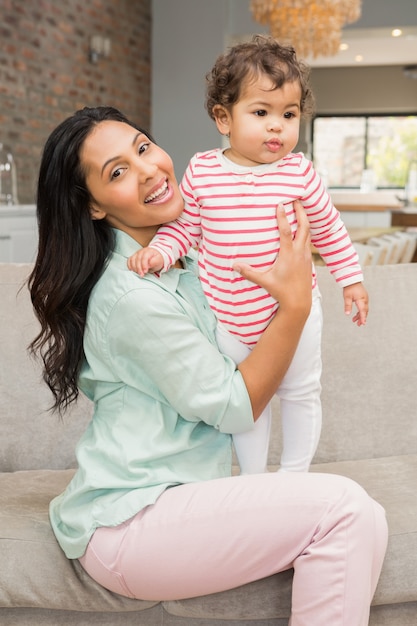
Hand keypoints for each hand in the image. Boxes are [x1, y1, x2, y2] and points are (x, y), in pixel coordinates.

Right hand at [128, 247, 163, 276]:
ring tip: (138, 273)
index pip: (144, 257)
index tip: (145, 271)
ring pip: (132, 260)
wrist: (154, 256)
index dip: (144, 265)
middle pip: (137, 259)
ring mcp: (136, 254)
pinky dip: (130, 265)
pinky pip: (129, 260)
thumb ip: (154, 262)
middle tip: (141, 275)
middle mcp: (141, 251)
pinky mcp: (133, 257)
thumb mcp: (158, 261)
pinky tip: (132, 270)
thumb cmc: (156, 259)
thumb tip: (148, 265)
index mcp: (148, 251)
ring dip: (134, 268)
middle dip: (139, 268)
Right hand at [233, 201, 311, 315]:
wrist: (299, 302)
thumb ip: (249, 272)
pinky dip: (306, 231)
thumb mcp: (264, 281)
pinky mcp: (308, 260)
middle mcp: (299, 252)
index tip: (280, 204)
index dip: (283, 217)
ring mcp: (306, 256)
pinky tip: (302, 228)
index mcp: (289, 254)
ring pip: (309, 232)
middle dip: (301, 211)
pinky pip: (309, 241)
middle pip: (304, 226)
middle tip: (296, 199)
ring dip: (305, 219)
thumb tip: (233, 265)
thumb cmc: (281, 291)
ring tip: (300, 209)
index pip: (286, 231)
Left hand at [343, 282, 368, 325]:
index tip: (363, 323)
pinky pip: (363, 306)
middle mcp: (365, 300)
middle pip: (364, 311)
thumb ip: (347, 306)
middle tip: (358, 324)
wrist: (352, 280)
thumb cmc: (349, 287)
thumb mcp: (347, 297)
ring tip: (354, 321)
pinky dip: (360, 311)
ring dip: (360, 315)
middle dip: (362, 318)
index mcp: (361, 300)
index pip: (363, 311)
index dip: (363, 318)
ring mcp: (365, 299)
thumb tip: (347, 314)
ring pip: (364, 309)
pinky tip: (356, 314)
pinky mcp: (363, 298)